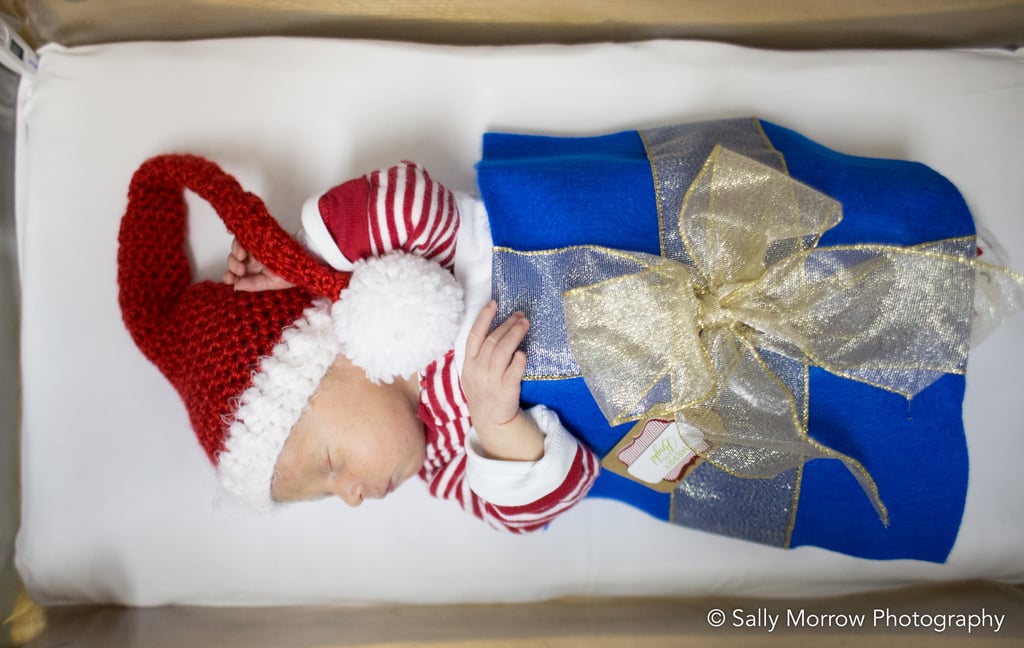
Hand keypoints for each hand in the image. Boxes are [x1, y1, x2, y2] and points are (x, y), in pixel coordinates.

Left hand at [222, 237, 294, 291]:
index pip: (235, 274)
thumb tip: (236, 286)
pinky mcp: (258, 234)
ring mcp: (254, 246)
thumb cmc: (293, 271)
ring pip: (236, 247)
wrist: (307, 255)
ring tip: (242, 256)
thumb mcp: (274, 283)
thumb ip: (254, 285)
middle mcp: (252, 260)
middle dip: (233, 266)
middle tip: (241, 270)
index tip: (230, 279)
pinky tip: (230, 232)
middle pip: (233, 260)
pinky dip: (234, 231)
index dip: (229, 276)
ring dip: (235, 252)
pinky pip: (243, 232)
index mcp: (254, 273)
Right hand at [462, 300, 543, 460]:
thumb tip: (497, 328)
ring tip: (525, 324)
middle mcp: (478, 369)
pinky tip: (523, 353)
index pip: (474, 336)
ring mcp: (491, 380)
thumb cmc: (484, 390)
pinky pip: (513, 372)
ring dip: (514, 335)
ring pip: (502, 352)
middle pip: (492, 341)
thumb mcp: (473, 372)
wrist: (490, 419)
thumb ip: (480, 353)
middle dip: (506, 325)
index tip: (493, 304)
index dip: (483, 318)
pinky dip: (518, 361)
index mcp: (469, 363)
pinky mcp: (506, 390)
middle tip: (520, 315)